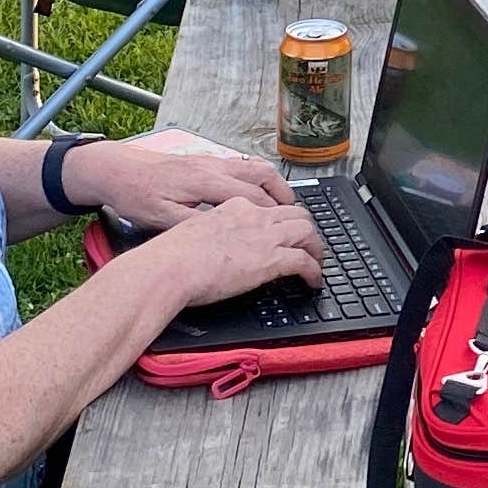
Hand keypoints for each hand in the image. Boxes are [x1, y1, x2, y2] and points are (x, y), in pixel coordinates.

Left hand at [79, 130, 299, 235]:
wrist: (114, 169)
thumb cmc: (135, 194)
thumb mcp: (161, 218)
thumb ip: (194, 224)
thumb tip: (224, 234)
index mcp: (206, 181)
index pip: (254, 195)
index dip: (275, 215)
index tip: (289, 231)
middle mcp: (214, 167)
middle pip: (262, 175)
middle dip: (285, 196)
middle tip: (298, 218)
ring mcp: (210, 161)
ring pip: (254, 167)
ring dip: (274, 185)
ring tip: (286, 205)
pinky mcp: (204, 162)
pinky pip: (242, 166)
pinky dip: (258, 179)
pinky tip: (257, 194)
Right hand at [143, 182, 326, 319]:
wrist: (170, 266)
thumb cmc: (172, 256)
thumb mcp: (194, 232)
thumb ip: (211, 233)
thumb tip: (213, 248)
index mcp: (233, 207)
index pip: (267, 206)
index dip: (280, 218)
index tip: (282, 229)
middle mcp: (254, 216)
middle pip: (295, 213)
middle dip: (306, 228)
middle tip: (309, 243)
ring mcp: (265, 236)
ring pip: (307, 232)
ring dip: (317, 247)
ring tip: (317, 261)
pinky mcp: (271, 259)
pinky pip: (305, 262)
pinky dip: (314, 271)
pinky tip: (313, 281)